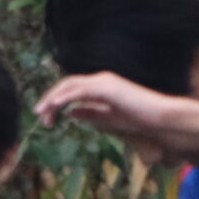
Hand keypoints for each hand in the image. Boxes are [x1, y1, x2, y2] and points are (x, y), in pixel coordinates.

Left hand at [36, 71, 183, 140]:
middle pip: (67, 84)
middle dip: (50, 99)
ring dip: (53, 99)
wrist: (160, 118)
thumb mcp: (108, 118)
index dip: (56, 101)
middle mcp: (101, 80)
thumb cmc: (139, 119)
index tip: (45, 118)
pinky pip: (80, 90)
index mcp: (101, 86)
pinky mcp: (107, 87)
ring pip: (70, 86)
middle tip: (38, 114)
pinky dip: (65, 97)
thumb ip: (90, 113)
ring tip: (42, 113)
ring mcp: (104, 81)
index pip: (72, 89)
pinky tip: (54, 106)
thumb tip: (72, 112)